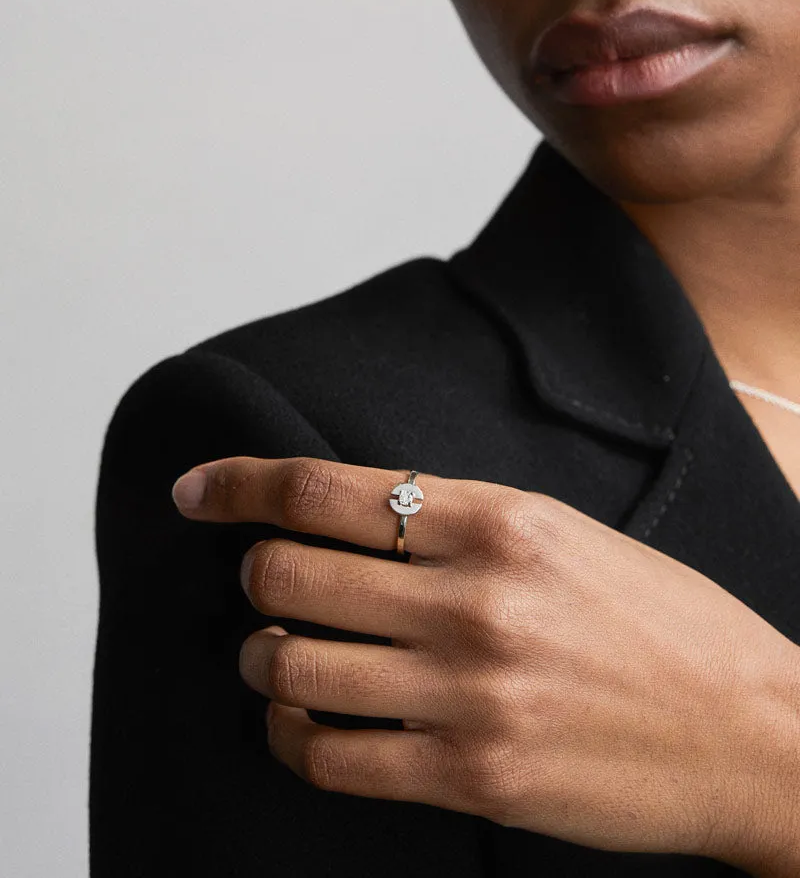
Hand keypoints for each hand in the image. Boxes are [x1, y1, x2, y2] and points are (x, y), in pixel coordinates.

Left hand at [171, 456, 798, 865]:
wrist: (751, 731)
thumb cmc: (658, 622)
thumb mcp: (562, 534)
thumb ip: (456, 520)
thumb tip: (349, 513)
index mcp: (497, 520)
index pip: (324, 488)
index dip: (239, 483)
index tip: (194, 490)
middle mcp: (473, 599)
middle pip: (286, 573)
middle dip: (256, 575)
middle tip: (267, 583)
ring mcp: (467, 692)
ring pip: (288, 663)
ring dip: (263, 656)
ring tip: (281, 654)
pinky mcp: (470, 775)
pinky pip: (325, 754)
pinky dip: (289, 733)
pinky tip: (299, 718)